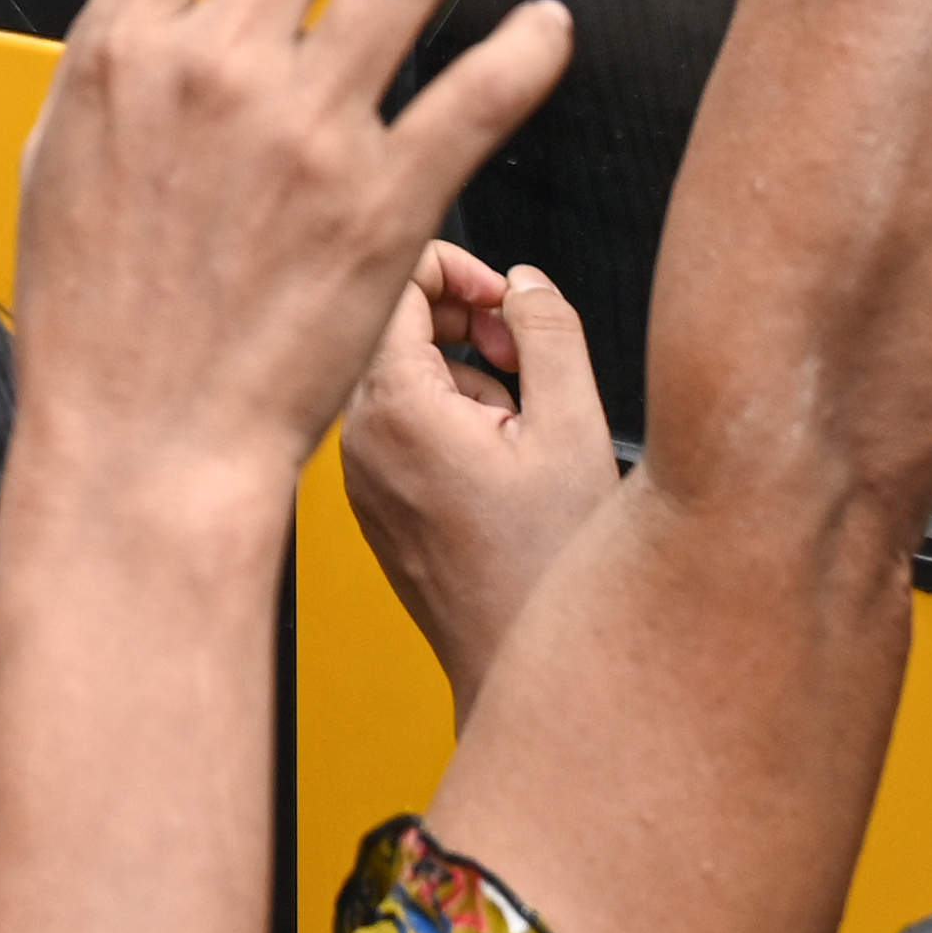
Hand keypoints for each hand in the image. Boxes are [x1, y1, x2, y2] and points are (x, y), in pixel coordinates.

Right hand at [11, 0, 572, 530]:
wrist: (145, 444)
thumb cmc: (98, 322)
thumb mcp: (60, 158)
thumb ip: (102, 44)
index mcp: (129, 48)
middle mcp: (221, 70)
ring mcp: (309, 131)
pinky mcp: (387, 201)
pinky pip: (483, 89)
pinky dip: (528, 45)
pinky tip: (542, 31)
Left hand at [340, 244, 614, 707]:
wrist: (518, 663)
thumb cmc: (544, 568)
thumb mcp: (571, 427)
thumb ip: (548, 330)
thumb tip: (522, 280)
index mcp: (394, 407)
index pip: (393, 283)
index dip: (457, 269)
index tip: (505, 300)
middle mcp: (360, 439)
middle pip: (394, 327)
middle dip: (466, 324)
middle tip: (525, 359)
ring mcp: (362, 475)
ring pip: (405, 378)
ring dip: (469, 378)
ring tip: (524, 431)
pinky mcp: (377, 504)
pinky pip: (405, 427)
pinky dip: (454, 422)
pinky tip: (503, 465)